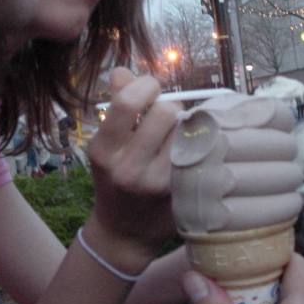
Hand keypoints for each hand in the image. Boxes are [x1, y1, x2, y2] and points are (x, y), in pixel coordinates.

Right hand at [85, 67, 180, 266]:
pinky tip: (190, 153)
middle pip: (166, 112)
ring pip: (188, 131)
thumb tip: (122, 71)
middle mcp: (128, 168)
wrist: (123, 233)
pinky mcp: (180, 194)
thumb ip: (116, 105)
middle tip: (166, 118)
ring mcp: (157, 184)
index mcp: (103, 150)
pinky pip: (199, 153)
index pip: (128, 102)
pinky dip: (198, 146)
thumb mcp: (107, 144)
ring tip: (177, 138)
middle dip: (170, 107)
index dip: (146, 85)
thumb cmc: (115, 180)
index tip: (149, 89)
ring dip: (186, 127)